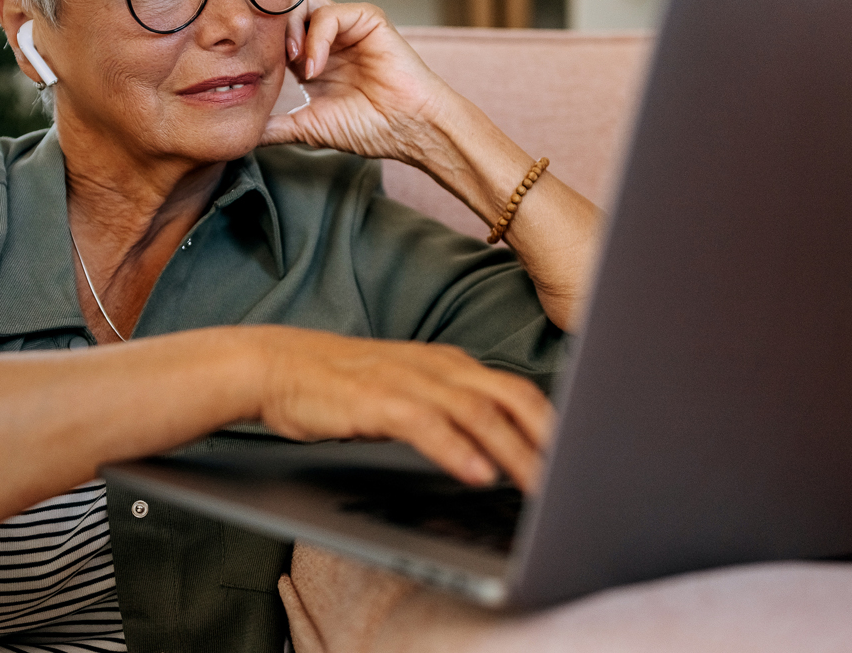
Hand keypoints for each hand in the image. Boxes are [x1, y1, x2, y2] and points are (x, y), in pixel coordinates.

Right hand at [246, 326, 553, 490]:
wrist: (277, 365)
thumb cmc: (341, 385)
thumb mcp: (407, 390)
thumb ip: (449, 409)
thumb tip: (492, 446)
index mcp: (449, 363)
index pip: (516, 391)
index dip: (551, 424)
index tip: (575, 458)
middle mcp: (438, 368)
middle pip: (511, 398)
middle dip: (547, 439)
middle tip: (572, 478)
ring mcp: (410, 381)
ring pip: (479, 414)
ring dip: (514, 452)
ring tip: (539, 487)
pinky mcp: (379, 401)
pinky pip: (429, 426)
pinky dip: (457, 451)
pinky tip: (477, 475)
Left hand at [262, 0, 459, 168]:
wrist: (408, 129)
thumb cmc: (369, 129)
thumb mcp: (309, 128)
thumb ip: (277, 128)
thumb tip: (243, 138)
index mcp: (309, 58)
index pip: (271, 32)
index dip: (257, 44)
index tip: (249, 69)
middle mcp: (325, 37)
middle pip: (282, 6)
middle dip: (270, 28)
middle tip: (272, 61)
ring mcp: (346, 26)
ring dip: (290, 28)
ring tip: (296, 63)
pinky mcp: (367, 18)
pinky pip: (330, 11)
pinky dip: (316, 37)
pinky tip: (316, 66)